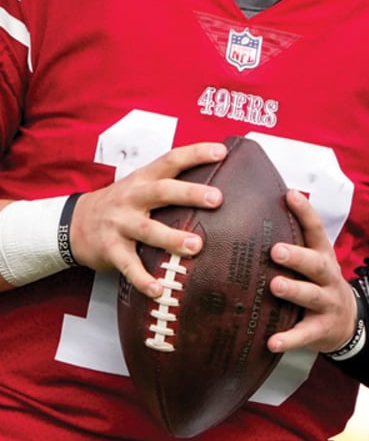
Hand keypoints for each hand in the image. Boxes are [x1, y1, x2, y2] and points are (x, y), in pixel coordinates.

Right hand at [70, 141, 227, 299]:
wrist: (74, 223)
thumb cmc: (122, 203)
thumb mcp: (141, 184)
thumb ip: (171, 182)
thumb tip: (219, 183)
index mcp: (144, 178)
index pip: (172, 160)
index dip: (196, 154)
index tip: (222, 152)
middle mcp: (132, 198)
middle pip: (162, 191)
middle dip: (190, 194)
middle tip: (217, 199)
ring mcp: (120, 224)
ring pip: (148, 229)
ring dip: (172, 238)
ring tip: (195, 246)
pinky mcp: (110, 249)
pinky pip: (128, 265)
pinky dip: (143, 278)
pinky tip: (159, 288)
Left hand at [265, 189, 357, 354]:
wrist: (347, 322)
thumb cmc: (320, 285)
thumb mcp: (315, 262)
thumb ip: (294, 244)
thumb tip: (255, 215)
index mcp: (324, 256)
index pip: (316, 230)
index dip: (305, 212)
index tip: (290, 195)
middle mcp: (328, 277)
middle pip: (316, 264)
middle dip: (298, 256)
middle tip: (276, 250)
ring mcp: (328, 303)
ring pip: (312, 296)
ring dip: (294, 290)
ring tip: (275, 285)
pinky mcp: (321, 329)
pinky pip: (305, 334)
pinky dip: (289, 338)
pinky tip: (272, 341)